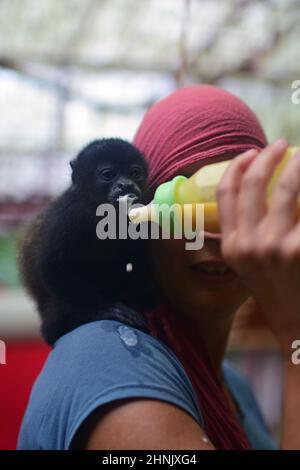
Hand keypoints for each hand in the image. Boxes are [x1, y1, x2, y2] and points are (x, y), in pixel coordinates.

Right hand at [217, 139, 299, 354]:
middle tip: (281, 145)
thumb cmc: (276, 290)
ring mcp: (276, 247)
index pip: (225, 193)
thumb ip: (245, 233)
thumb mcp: (246, 265)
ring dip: (297, 164)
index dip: (237, 166)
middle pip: (254, 182)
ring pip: (286, 186)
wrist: (297, 325)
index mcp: (231, 246)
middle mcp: (249, 244)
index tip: (249, 153)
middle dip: (268, 155)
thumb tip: (258, 194)